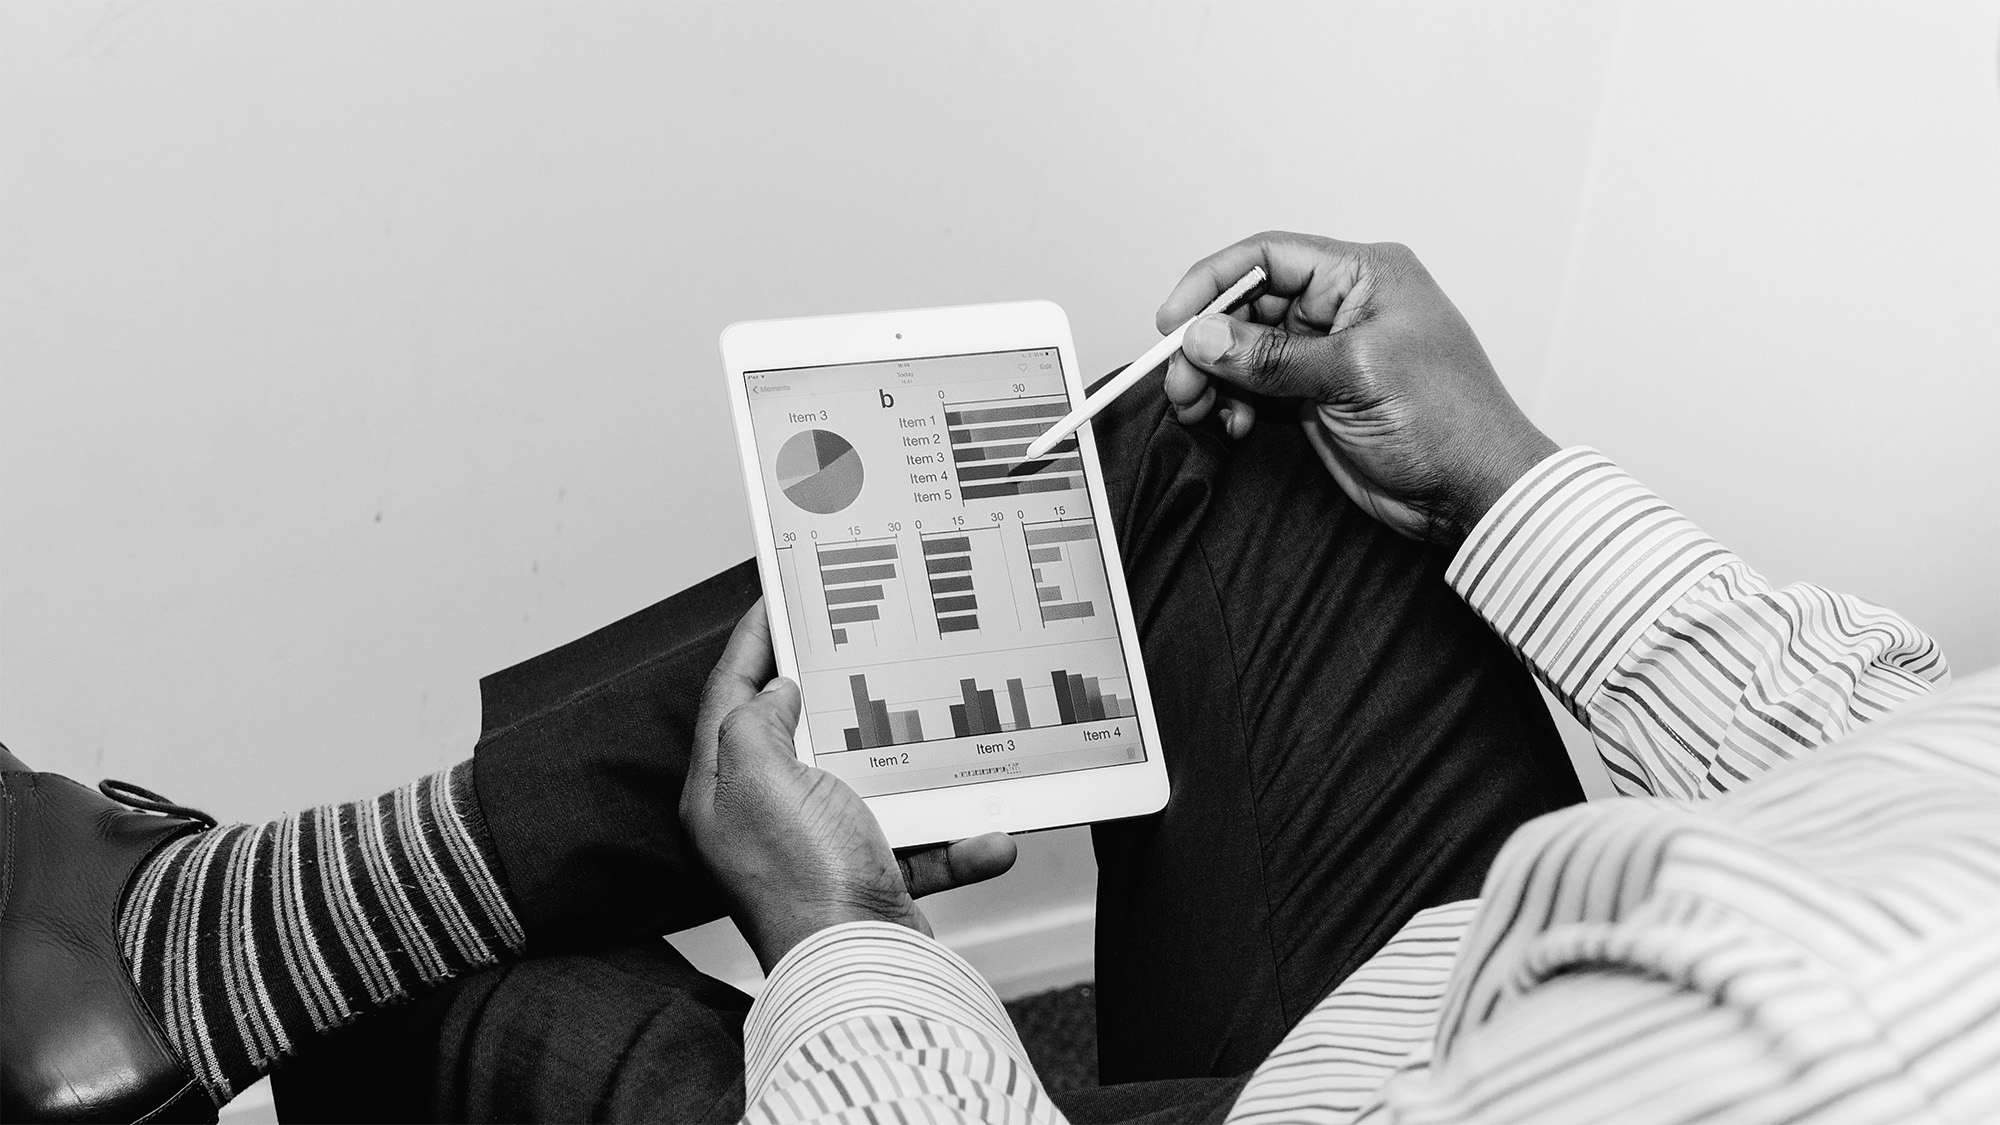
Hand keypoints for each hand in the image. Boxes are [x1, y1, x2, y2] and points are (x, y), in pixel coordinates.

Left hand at [679, 601, 1017, 970]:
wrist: (860, 972)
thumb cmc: (804, 879)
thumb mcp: (761, 779)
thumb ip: (756, 722)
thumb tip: (778, 692)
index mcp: (723, 790)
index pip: (729, 696)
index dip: (752, 642)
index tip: (777, 598)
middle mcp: (764, 818)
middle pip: (798, 732)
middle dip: (838, 690)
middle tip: (864, 641)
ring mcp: (818, 848)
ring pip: (870, 783)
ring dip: (916, 768)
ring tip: (944, 730)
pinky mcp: (868, 877)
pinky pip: (919, 842)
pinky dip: (956, 841)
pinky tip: (988, 835)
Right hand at [1157, 231, 1557, 545]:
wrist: (1475, 493)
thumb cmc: (1447, 422)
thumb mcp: (1353, 376)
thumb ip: (1271, 357)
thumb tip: (1203, 337)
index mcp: (1364, 275)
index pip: (1270, 256)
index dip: (1213, 283)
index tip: (1173, 322)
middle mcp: (1342, 306)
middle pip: (1249, 304)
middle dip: (1207, 341)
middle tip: (1179, 380)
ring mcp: (1327, 353)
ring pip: (1245, 349)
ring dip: (1214, 377)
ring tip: (1197, 407)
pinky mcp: (1317, 396)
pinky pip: (1256, 388)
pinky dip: (1234, 403)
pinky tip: (1234, 425)